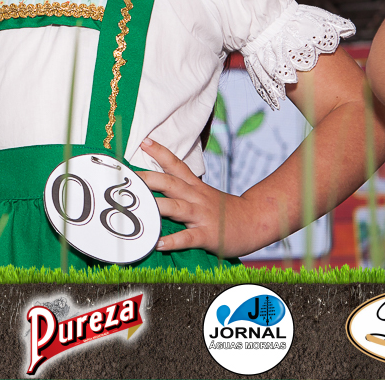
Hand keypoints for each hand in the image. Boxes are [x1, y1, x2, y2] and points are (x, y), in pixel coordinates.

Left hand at [136, 137, 258, 258]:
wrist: (256, 221)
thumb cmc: (225, 210)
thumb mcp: (204, 194)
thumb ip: (184, 190)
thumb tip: (158, 187)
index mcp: (195, 186)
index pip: (176, 165)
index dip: (160, 152)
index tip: (144, 141)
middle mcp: (196, 197)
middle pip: (170, 183)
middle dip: (148, 178)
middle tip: (128, 177)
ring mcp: (202, 215)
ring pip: (176, 208)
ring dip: (156, 207)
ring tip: (137, 209)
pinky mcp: (207, 235)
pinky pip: (188, 238)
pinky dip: (173, 241)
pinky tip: (158, 244)